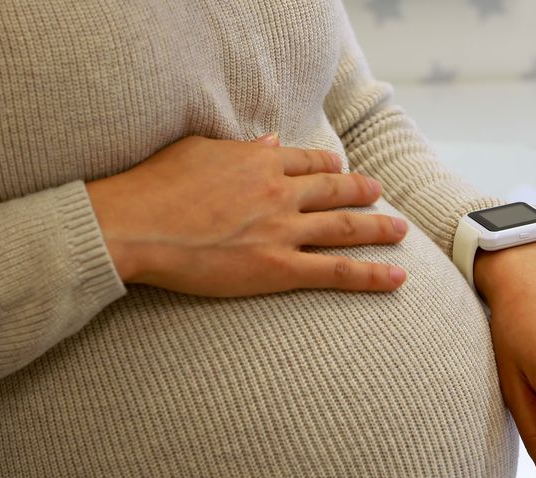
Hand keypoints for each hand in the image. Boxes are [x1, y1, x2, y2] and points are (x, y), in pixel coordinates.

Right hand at [85, 134, 408, 296]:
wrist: (135, 225)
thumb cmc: (154, 187)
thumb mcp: (198, 150)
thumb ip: (240, 149)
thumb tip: (271, 143)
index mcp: (259, 162)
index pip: (307, 161)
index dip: (329, 165)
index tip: (340, 167)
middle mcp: (280, 192)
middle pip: (335, 191)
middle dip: (363, 192)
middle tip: (381, 194)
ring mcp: (283, 231)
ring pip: (346, 228)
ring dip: (379, 228)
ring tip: (400, 230)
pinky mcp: (279, 268)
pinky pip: (337, 272)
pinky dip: (372, 275)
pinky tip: (397, 276)